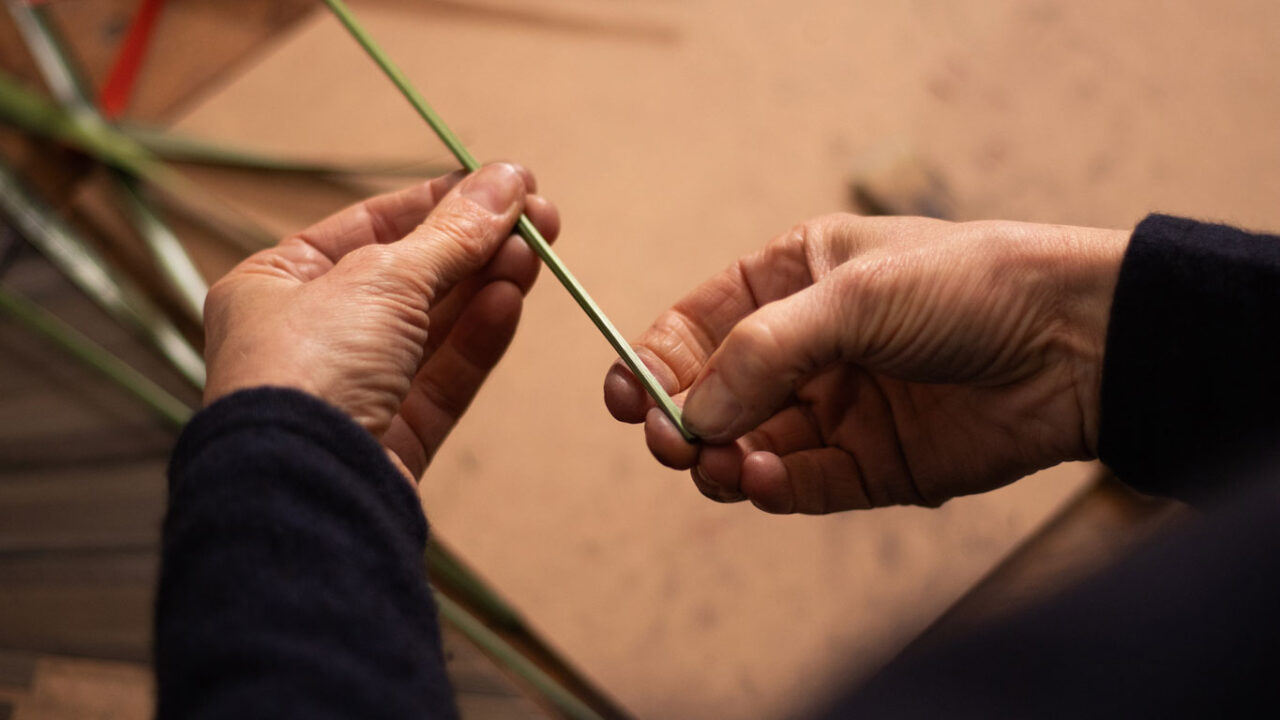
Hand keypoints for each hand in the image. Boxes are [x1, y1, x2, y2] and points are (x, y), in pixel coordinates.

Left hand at [204, 163, 558, 481]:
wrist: (302, 489)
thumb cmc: (311, 366)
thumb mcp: (384, 278)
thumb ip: (453, 232)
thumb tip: (509, 179)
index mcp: (276, 284)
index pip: (369, 226)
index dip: (438, 201)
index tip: (502, 184)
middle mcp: (310, 336)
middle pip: (410, 276)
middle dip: (476, 244)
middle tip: (542, 218)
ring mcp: (353, 389)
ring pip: (433, 327)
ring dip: (485, 284)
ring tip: (535, 253)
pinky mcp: (393, 437)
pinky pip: (443, 377)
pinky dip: (478, 337)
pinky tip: (511, 299)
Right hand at [604, 214, 1127, 512]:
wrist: (1077, 343)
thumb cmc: (968, 286)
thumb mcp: (853, 296)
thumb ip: (762, 351)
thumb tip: (690, 413)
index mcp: (792, 281)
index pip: (696, 325)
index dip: (653, 360)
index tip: (625, 395)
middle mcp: (805, 348)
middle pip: (713, 395)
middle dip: (681, 420)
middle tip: (669, 441)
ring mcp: (836, 409)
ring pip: (749, 448)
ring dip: (723, 461)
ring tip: (722, 465)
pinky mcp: (870, 466)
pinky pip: (802, 486)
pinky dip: (774, 489)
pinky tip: (766, 481)